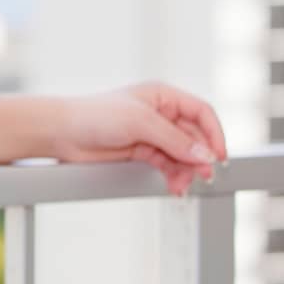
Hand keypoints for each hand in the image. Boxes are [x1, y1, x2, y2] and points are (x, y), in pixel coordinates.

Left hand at [49, 82, 228, 197]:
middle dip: (199, 157)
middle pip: (194, 137)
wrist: (63, 133)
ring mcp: (152, 134)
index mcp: (163, 96)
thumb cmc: (95, 115)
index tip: (219, 155)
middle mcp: (160, 114)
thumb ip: (175, 139)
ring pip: (182, 155)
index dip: (214, 133)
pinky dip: (173, 176)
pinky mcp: (142, 151)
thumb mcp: (140, 122)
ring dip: (186, 171)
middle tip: (202, 176)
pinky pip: (167, 165)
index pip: (201, 112)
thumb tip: (205, 154)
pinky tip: (174, 186)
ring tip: (181, 185)